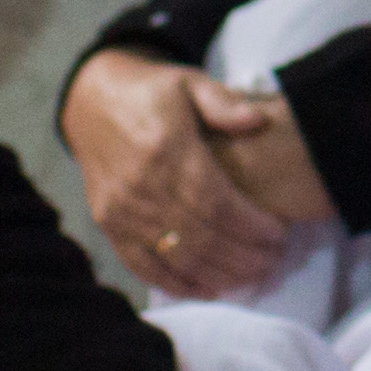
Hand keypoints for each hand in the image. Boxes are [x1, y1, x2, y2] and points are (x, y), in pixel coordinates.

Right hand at [64, 49, 297, 296]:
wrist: (91, 101)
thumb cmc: (151, 92)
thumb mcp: (188, 82)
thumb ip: (223, 102)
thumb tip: (257, 120)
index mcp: (167, 149)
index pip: (217, 202)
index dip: (250, 225)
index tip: (279, 235)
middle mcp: (142, 184)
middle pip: (201, 236)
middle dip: (243, 256)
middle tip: (274, 261)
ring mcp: (121, 208)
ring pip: (177, 255)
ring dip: (218, 273)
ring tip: (252, 277)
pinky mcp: (107, 223)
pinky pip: (142, 264)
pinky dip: (177, 283)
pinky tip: (208, 289)